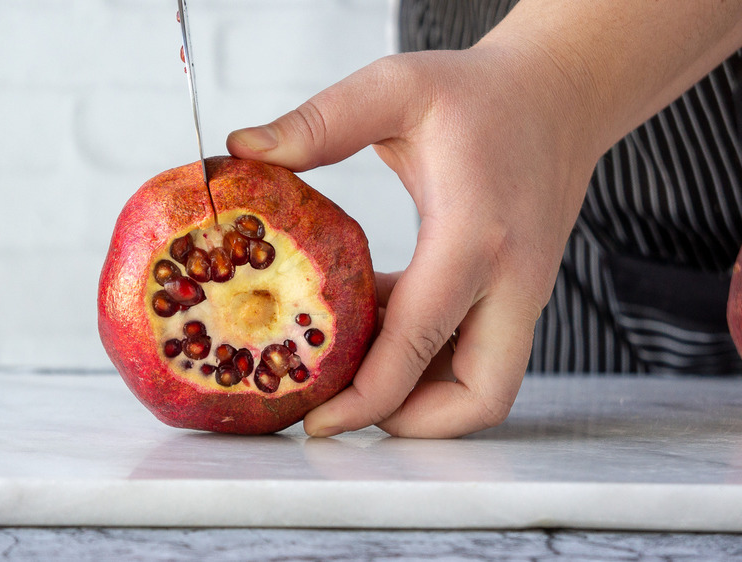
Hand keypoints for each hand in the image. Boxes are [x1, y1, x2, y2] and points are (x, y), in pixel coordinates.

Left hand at [227, 46, 598, 436]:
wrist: (561, 92)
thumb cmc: (480, 92)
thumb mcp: (396, 88)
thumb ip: (319, 121)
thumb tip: (242, 148)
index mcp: (475, 237)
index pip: (420, 342)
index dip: (366, 397)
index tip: (316, 421)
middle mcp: (511, 281)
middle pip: (478, 397)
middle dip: (409, 423)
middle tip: (339, 413)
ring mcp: (522, 295)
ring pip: (483, 385)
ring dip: (419, 395)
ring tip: (347, 368)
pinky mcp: (516, 296)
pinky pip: (476, 353)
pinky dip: (427, 359)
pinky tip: (375, 323)